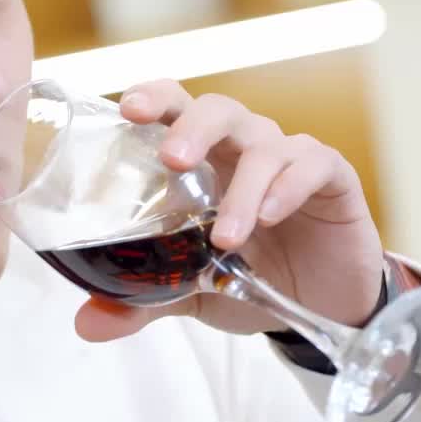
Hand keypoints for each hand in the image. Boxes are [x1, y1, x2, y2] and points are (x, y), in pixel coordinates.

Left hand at [75, 80, 385, 343]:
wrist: (319, 307)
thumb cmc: (252, 280)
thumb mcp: (192, 295)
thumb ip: (144, 302)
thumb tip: (87, 323)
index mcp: (204, 161)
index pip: (175, 108)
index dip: (153, 98)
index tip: (127, 109)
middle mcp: (243, 148)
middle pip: (217, 110)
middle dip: (192, 127)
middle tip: (173, 160)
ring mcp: (289, 158)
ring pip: (264, 146)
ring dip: (241, 189)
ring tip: (226, 238)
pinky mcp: (333, 178)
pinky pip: (312, 164)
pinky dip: (288, 187)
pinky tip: (270, 214)